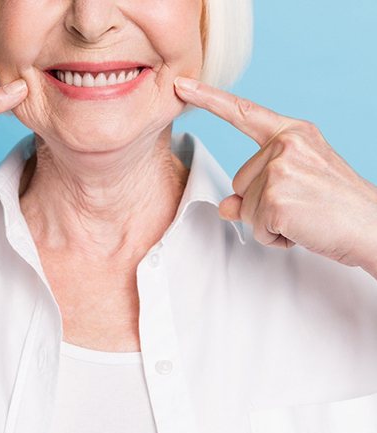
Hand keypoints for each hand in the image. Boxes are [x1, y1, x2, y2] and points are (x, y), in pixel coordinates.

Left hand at [173, 77, 376, 272]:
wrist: (374, 228)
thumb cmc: (337, 205)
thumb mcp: (295, 185)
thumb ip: (254, 188)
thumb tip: (224, 207)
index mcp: (293, 133)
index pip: (243, 113)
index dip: (209, 99)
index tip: (182, 86)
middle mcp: (285, 145)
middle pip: (239, 182)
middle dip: (261, 203)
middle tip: (300, 205)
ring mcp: (280, 170)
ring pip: (244, 208)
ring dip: (268, 221)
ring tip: (303, 217)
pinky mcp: (276, 200)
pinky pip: (256, 228)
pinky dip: (275, 238)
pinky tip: (302, 230)